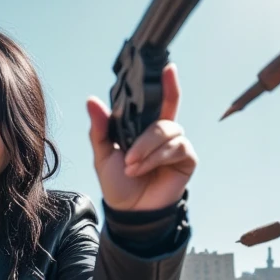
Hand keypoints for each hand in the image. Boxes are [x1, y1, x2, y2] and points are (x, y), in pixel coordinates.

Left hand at [87, 64, 196, 210]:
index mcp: (145, 128)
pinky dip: (157, 157)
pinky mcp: (187, 159)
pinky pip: (177, 148)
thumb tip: (92, 100)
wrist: (129, 211)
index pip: (159, 101)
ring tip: (133, 167)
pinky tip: (144, 169)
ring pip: (168, 131)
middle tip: (127, 157)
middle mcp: (164, 133)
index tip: (169, 68)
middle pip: (162, 118)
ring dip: (147, 149)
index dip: (168, 84)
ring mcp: (177, 145)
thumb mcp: (103, 154)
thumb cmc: (118, 183)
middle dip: (143, 138)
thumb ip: (100, 128)